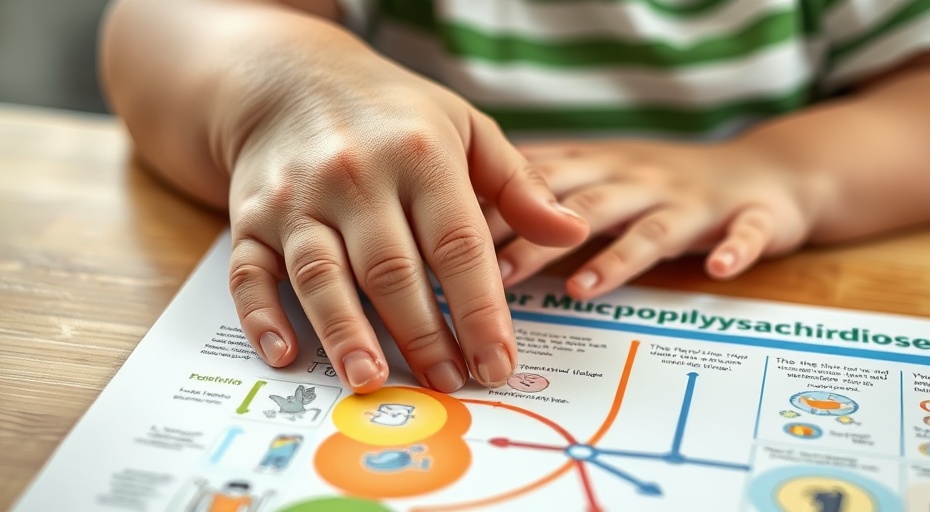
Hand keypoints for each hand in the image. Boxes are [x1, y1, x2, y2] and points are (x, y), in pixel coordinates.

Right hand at [226, 46, 587, 393]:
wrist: (290, 79)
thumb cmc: (393, 114)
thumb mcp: (465, 128)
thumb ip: (518, 184)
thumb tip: (573, 232)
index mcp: (418, 154)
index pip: (457, 245)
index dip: (480, 310)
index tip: (499, 362)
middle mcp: (353, 175)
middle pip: (392, 270)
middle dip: (424, 335)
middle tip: (449, 383)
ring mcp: (295, 198)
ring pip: (322, 276)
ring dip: (347, 334)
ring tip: (372, 381)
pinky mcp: (249, 217)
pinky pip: (249, 273)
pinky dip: (263, 317)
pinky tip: (287, 354)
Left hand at [489, 140, 819, 297]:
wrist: (765, 170)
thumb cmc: (668, 180)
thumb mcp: (606, 170)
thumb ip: (550, 182)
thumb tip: (470, 198)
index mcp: (606, 167)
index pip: (543, 184)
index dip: (498, 210)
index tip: (453, 242)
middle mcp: (645, 180)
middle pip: (585, 208)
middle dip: (538, 240)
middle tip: (494, 278)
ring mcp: (696, 200)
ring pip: (654, 227)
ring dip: (617, 257)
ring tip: (581, 288)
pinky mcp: (750, 217)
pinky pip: (745, 233)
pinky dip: (736, 249)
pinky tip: (720, 269)